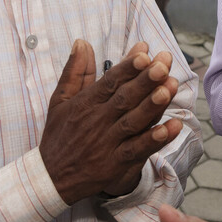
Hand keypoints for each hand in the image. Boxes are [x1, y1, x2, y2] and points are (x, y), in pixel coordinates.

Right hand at [39, 40, 184, 202]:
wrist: (50, 179)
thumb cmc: (58, 135)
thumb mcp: (59, 101)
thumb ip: (74, 72)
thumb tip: (81, 42)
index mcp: (85, 104)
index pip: (109, 82)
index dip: (127, 68)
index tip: (144, 52)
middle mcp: (97, 121)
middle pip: (124, 98)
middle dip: (145, 80)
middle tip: (163, 64)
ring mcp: (107, 143)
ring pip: (133, 122)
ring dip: (153, 105)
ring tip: (169, 88)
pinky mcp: (115, 164)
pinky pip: (137, 150)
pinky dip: (154, 140)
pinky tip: (171, 128)